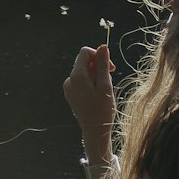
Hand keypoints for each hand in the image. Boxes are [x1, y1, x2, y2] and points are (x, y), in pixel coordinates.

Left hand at [63, 44, 115, 162]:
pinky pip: (81, 81)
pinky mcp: (71, 94)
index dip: (99, 55)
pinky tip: (97, 95)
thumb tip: (103, 46)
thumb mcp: (106, 85)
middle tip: (110, 79)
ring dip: (96, 75)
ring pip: (84, 72)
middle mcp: (69, 80)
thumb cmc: (103, 110)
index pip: (85, 52)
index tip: (110, 68)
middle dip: (98, 66)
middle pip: (84, 61)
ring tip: (104, 90)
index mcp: (77, 76)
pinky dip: (91, 83)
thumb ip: (103, 64)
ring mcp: (69, 88)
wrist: (95, 132)